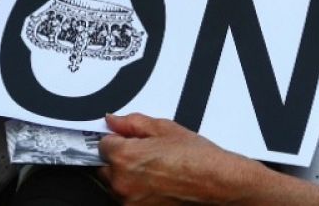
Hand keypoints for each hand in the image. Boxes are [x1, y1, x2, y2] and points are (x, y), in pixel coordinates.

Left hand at [97, 113, 254, 204]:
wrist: (217, 183)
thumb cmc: (196, 158)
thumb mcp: (164, 128)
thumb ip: (133, 123)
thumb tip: (114, 121)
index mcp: (124, 157)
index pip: (101, 144)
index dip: (116, 139)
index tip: (126, 139)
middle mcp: (122, 182)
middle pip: (103, 167)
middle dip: (117, 160)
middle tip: (142, 155)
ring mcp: (129, 201)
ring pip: (114, 185)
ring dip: (125, 177)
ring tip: (153, 170)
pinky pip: (127, 199)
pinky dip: (135, 192)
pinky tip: (156, 183)